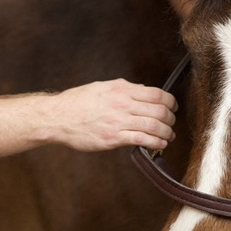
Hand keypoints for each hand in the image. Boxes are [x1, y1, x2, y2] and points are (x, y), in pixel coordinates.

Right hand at [44, 79, 177, 151]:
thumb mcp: (102, 86)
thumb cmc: (77, 102)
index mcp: (121, 89)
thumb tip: (142, 89)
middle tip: (172, 123)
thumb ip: (124, 88)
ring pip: (154, 125)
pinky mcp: (113, 138)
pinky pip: (142, 139)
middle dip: (171, 118)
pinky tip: (160, 144)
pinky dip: (156, 142)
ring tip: (169, 136)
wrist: (58, 117)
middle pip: (159, 110)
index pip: (156, 94)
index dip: (170, 101)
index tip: (173, 106)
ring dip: (167, 132)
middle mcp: (123, 103)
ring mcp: (119, 121)